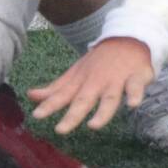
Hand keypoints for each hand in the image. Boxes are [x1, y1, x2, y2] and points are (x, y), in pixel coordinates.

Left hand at [28, 37, 155, 133]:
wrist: (129, 38)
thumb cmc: (99, 62)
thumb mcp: (76, 73)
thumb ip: (56, 89)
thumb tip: (31, 96)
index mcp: (81, 81)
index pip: (63, 95)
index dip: (49, 105)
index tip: (36, 116)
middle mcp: (96, 82)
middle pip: (84, 100)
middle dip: (72, 115)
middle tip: (60, 130)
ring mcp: (116, 80)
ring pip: (110, 98)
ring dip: (102, 112)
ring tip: (93, 126)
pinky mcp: (136, 77)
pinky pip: (136, 87)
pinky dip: (135, 95)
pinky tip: (133, 104)